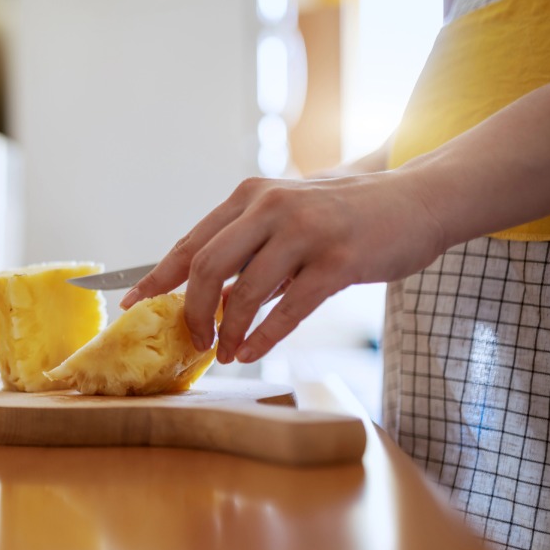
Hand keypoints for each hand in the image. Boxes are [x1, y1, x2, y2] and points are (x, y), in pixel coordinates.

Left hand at [119, 172, 446, 363]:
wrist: (419, 200)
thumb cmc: (346, 217)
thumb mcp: (287, 222)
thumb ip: (248, 253)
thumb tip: (203, 297)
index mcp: (251, 197)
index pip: (190, 243)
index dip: (156, 278)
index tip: (130, 305)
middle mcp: (272, 207)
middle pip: (206, 267)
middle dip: (192, 311)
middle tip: (193, 340)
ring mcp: (306, 232)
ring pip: (245, 292)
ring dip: (229, 331)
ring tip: (225, 353)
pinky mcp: (338, 261)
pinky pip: (287, 309)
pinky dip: (261, 337)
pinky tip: (249, 352)